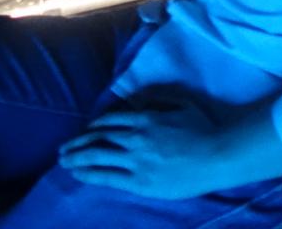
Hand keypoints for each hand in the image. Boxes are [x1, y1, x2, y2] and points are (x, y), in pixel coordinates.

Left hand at [59, 99, 226, 198]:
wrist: (218, 156)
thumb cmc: (205, 130)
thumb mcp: (182, 105)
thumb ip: (160, 100)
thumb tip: (141, 100)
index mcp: (146, 118)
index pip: (110, 121)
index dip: (93, 127)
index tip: (84, 132)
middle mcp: (136, 138)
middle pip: (98, 139)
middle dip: (77, 144)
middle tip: (62, 149)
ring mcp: (136, 161)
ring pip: (97, 157)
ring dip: (76, 159)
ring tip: (63, 162)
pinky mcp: (140, 181)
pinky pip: (107, 177)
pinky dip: (89, 174)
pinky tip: (79, 174)